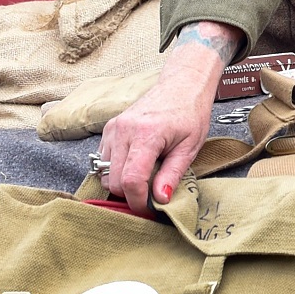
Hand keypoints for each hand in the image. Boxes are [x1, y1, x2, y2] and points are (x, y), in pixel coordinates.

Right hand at [98, 20, 240, 213]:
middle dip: (130, 195)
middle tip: (151, 196)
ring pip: (105, 173)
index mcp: (146, 134)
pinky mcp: (109, 128)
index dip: (138, 202)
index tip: (149, 209)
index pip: (130, 180)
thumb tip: (160, 200)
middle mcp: (124, 130)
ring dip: (121, 183)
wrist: (182, 84)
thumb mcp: (190, 147)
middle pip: (114, 180)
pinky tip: (136, 164)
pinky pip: (104, 160)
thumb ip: (172, 174)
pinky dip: (116, 170)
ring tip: (145, 177)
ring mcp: (114, 128)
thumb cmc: (190, 113)